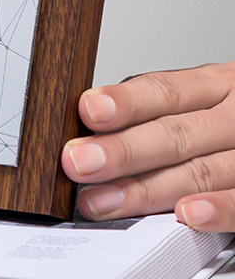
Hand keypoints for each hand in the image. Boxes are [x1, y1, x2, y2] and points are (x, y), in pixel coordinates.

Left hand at [61, 62, 234, 231]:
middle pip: (176, 132)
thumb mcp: (207, 97)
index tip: (89, 111)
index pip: (165, 90)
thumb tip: (93, 127)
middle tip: (80, 162)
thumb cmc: (234, 115)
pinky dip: (218, 209)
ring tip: (105, 201)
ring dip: (148, 190)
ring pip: (202, 171)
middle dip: (123, 150)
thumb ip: (162, 111)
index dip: (126, 102)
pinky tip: (185, 214)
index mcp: (216, 86)